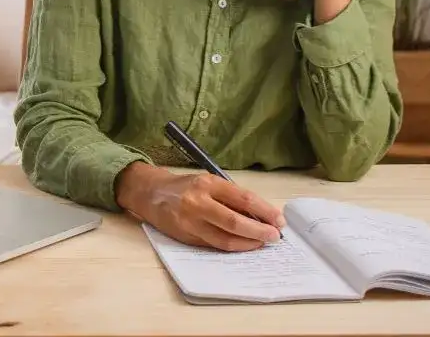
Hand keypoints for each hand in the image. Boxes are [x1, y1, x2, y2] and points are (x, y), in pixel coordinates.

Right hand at [115, 164, 284, 251]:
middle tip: (274, 236)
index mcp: (208, 184)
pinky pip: (213, 245)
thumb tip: (260, 214)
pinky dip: (232, 247)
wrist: (150, 193)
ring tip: (262, 242)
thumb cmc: (184, 187)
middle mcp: (198, 202)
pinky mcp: (185, 236)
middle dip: (259, 231)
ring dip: (248, 243)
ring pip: (225, 238)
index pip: (243, 198)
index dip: (264, 211)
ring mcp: (190, 221)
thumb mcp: (207, 182)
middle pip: (235, 221)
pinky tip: (243, 245)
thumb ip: (230, 197)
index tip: (279, 220)